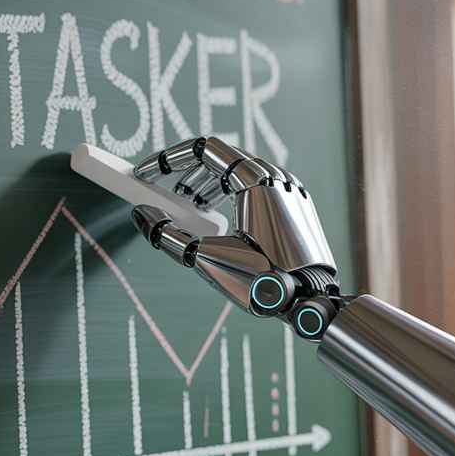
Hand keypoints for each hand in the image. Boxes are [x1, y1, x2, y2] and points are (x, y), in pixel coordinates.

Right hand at [131, 137, 342, 338]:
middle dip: (189, 172)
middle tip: (166, 193)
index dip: (170, 159)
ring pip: (243, 170)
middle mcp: (277, 179)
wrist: (311, 306)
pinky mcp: (298, 206)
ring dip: (210, 183)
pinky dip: (233, 192)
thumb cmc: (263, 282)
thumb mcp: (205, 258)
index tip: (147, 173)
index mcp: (257, 182)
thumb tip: (142, 215)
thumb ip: (166, 234)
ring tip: (193, 207)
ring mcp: (291, 190)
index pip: (205, 149)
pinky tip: (223, 216)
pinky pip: (260, 184)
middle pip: (223, 157)